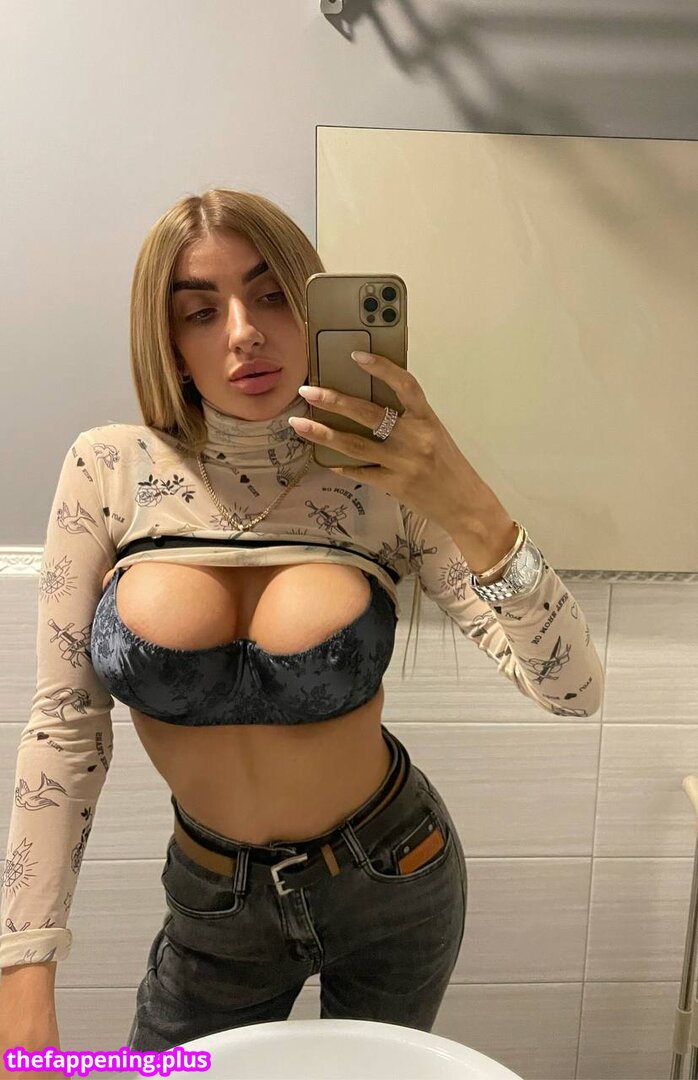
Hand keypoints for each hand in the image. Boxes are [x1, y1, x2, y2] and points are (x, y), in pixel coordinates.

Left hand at [290, 350, 500, 533]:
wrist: (466, 505)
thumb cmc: (449, 466)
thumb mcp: (434, 435)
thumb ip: (408, 420)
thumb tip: (368, 406)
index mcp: (428, 419)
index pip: (405, 385)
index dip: (381, 367)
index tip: (355, 354)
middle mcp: (415, 438)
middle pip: (368, 414)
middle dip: (334, 400)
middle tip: (308, 391)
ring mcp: (403, 463)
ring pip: (355, 444)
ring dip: (323, 433)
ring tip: (299, 424)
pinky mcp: (395, 485)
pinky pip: (361, 472)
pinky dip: (342, 466)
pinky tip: (325, 460)